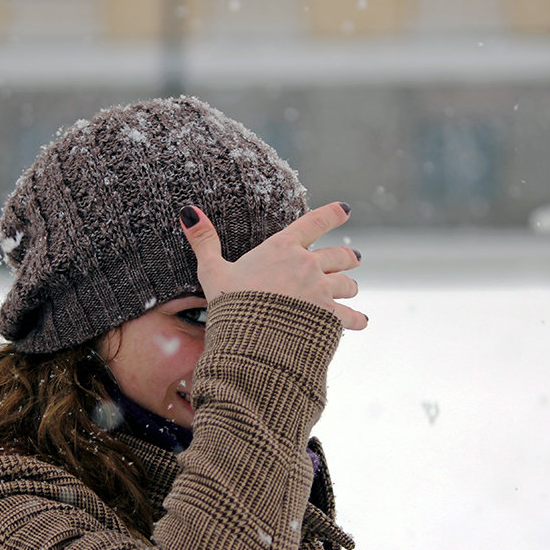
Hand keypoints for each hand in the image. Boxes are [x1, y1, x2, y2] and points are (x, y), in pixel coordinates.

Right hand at [179, 202, 367, 329]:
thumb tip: (189, 212)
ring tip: (351, 290)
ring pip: (348, 284)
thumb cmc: (230, 304)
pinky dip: (356, 319)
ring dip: (350, 287)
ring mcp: (321, 291)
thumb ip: (204, 241)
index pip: (314, 222)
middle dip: (347, 257)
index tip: (345, 209)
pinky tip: (360, 321)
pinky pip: (351, 316)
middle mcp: (307, 265)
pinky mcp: (330, 317)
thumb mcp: (212, 271)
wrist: (250, 340)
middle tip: (353, 259)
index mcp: (282, 248)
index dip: (332, 213)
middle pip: (340, 255)